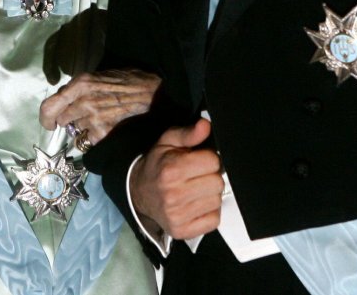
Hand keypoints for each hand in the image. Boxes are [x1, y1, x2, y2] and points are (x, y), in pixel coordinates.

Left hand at [39, 68, 161, 144]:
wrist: (152, 93)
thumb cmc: (127, 81)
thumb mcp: (98, 76)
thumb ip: (79, 88)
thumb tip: (65, 100)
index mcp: (80, 84)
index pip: (49, 106)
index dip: (46, 118)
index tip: (49, 124)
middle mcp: (83, 101)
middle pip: (62, 121)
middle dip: (69, 121)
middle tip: (81, 118)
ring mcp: (93, 118)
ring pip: (77, 130)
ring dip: (84, 128)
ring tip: (100, 119)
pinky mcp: (103, 132)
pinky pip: (89, 140)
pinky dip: (95, 137)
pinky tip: (107, 127)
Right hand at [129, 119, 222, 240]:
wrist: (138, 192)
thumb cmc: (157, 164)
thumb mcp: (168, 142)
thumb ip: (188, 133)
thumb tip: (206, 125)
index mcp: (171, 169)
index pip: (213, 162)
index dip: (209, 158)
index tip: (199, 160)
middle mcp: (174, 194)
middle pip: (218, 183)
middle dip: (211, 176)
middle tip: (198, 175)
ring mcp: (178, 215)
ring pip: (217, 201)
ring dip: (210, 194)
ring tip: (196, 189)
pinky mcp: (182, 231)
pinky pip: (214, 221)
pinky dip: (209, 212)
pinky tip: (196, 204)